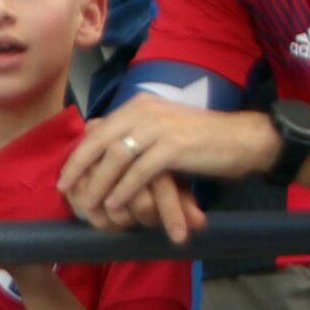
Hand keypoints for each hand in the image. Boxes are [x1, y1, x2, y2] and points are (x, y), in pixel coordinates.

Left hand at [57, 99, 278, 239]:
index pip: (99, 129)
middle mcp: (146, 111)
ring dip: (100, 183)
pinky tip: (115, 204)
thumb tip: (96, 135)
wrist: (245, 139)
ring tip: (88, 204)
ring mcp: (160, 127)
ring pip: (117, 157)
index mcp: (140, 105)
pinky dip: (125, 189)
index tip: (64, 174)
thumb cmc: (203, 139)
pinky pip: (141, 171)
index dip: (79, 153)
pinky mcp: (175, 147)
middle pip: (101, 141)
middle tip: (65, 189)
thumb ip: (133, 133)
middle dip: (79, 167)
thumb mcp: (163, 130)